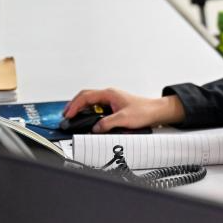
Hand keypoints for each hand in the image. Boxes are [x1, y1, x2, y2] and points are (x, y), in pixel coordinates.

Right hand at [63, 88, 184, 132]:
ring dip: (81, 109)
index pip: (85, 97)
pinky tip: (88, 120)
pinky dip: (89, 113)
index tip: (68, 115)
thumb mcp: (124, 119)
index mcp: (109, 94)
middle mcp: (109, 95)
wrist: (156, 112)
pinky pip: (97, 108)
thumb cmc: (144, 111)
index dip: (74, 106)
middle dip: (74, 106)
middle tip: (66, 116)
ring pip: (91, 102)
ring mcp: (111, 100)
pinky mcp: (114, 106)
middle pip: (85, 97)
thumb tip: (95, 128)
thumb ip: (107, 123)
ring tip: (74, 118)